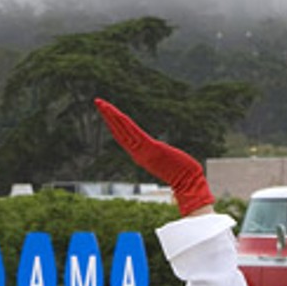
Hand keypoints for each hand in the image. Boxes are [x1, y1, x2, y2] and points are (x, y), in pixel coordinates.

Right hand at [94, 99, 213, 214]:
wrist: (189, 183)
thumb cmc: (182, 174)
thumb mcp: (165, 160)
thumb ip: (158, 154)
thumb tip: (158, 150)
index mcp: (140, 155)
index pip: (123, 137)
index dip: (113, 124)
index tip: (106, 113)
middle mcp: (138, 153)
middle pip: (119, 131)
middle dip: (108, 116)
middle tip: (98, 102)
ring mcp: (143, 151)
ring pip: (123, 130)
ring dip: (111, 115)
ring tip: (102, 104)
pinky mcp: (151, 148)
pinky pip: (134, 133)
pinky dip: (124, 123)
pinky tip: (117, 113)